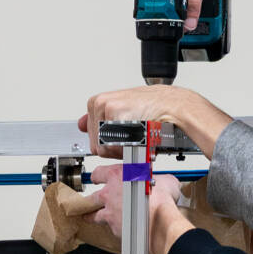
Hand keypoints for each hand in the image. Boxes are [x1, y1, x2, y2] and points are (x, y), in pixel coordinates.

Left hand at [78, 86, 230, 158]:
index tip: (123, 135)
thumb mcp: (122, 110)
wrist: (171, 106)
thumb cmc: (152, 108)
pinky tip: (136, 136)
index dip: (109, 142)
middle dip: (114, 147)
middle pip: (95, 144)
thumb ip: (98, 118)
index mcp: (96, 102)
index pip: (91, 136)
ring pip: (102, 148)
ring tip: (135, 135)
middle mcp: (98, 104)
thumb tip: (81, 124)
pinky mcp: (114, 115)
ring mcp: (105, 109)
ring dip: (120, 150)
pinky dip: (125, 149)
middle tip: (132, 135)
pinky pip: (112, 147)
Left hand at [86, 165, 186, 253]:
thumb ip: (159, 179)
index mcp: (118, 175)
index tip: (98, 178)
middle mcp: (110, 193)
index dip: (98, 176)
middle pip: (91, 196)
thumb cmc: (161, 199)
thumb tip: (165, 181)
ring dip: (93, 215)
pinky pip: (109, 228)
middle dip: (92, 198)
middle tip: (95, 199)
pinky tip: (116, 228)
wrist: (159, 219)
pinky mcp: (114, 227)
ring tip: (94, 217)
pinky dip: (112, 228)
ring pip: (93, 214)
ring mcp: (110, 211)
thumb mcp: (164, 180)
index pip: (99, 173)